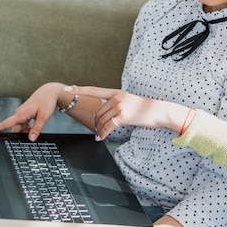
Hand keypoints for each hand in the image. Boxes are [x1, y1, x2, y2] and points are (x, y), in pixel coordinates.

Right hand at [0, 82, 62, 140]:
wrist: (50, 92)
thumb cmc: (47, 101)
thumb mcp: (44, 117)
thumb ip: (37, 129)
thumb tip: (31, 139)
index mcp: (21, 114)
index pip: (5, 123)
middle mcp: (19, 113)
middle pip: (15, 129)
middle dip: (21, 135)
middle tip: (32, 136)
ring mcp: (22, 113)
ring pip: (20, 127)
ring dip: (26, 131)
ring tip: (36, 129)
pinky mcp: (25, 113)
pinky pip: (23, 124)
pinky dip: (28, 128)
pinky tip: (35, 127)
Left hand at [64, 86, 188, 140]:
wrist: (158, 111)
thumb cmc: (144, 109)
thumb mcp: (128, 101)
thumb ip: (115, 104)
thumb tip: (101, 114)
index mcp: (116, 92)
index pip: (94, 90)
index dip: (80, 89)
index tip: (68, 88)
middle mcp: (116, 97)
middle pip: (98, 112)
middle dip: (96, 122)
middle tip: (98, 129)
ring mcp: (120, 106)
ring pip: (101, 120)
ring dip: (99, 129)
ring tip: (101, 134)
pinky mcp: (123, 116)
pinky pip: (107, 127)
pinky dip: (102, 134)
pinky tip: (101, 138)